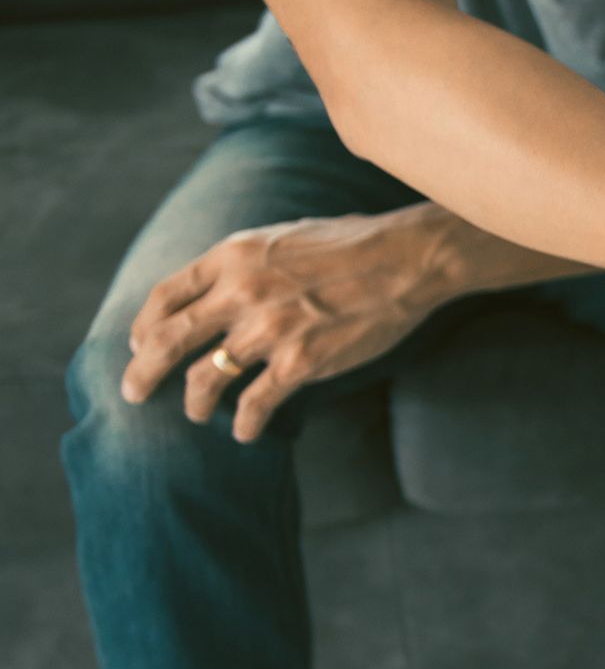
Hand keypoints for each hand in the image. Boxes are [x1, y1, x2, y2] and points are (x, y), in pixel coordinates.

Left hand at [122, 211, 454, 441]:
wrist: (407, 259)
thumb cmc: (353, 244)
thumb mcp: (282, 237)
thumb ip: (244, 262)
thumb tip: (218, 290)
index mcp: (233, 256)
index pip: (166, 297)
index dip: (144, 326)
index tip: (140, 345)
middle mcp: (241, 292)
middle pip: (166, 341)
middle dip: (141, 372)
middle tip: (134, 393)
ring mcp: (270, 329)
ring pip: (205, 379)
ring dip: (195, 403)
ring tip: (199, 412)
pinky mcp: (302, 362)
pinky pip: (255, 404)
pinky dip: (245, 424)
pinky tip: (246, 431)